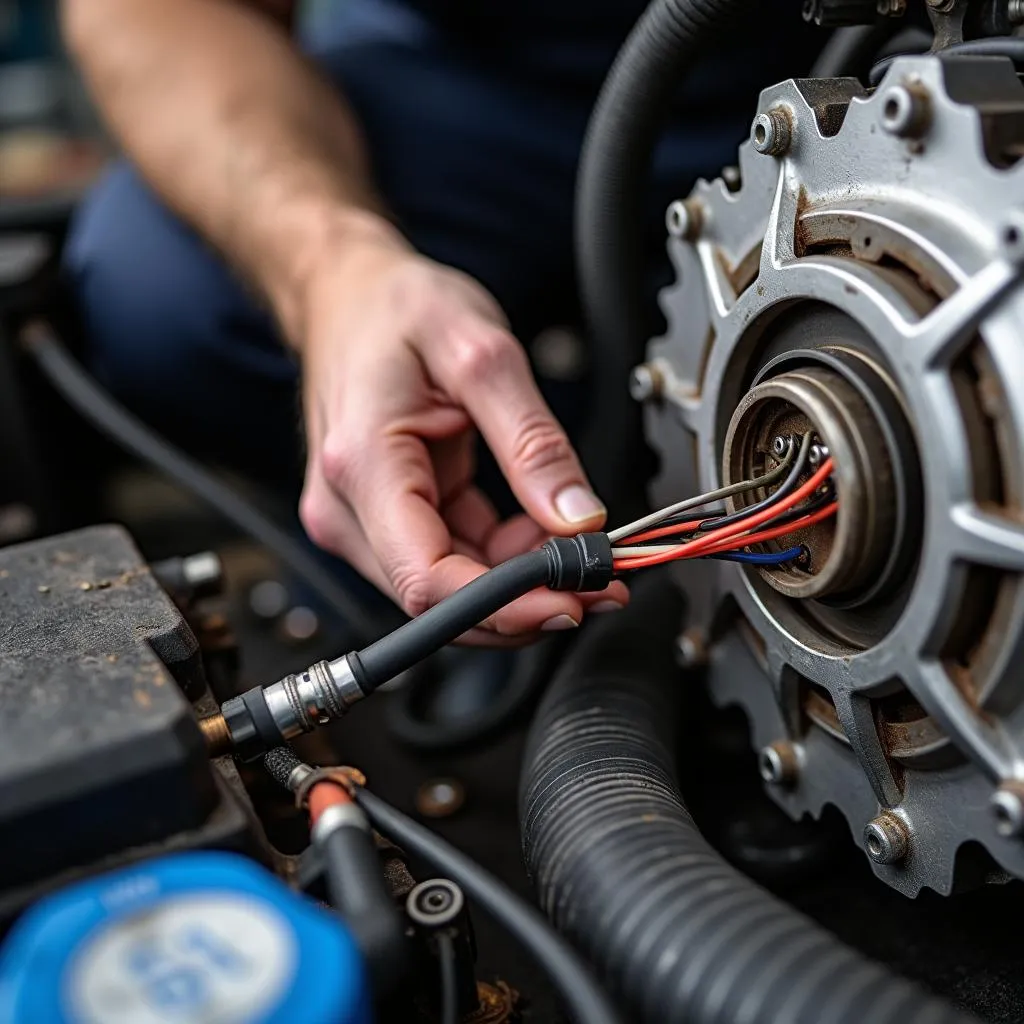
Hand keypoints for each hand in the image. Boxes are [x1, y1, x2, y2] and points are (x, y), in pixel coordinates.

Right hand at [297, 224, 628, 642]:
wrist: (347, 295)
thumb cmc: (395, 310)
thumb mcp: (483, 356)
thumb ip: (533, 442)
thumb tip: (576, 517)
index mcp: (364, 465)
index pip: (426, 579)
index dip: (505, 607)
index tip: (571, 599)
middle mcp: (348, 506)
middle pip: (438, 597)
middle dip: (525, 601)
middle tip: (599, 581)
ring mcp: (361, 517)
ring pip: (449, 586)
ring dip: (519, 582)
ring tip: (579, 549)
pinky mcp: (382, 517)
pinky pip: (450, 558)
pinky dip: (502, 557)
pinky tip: (537, 531)